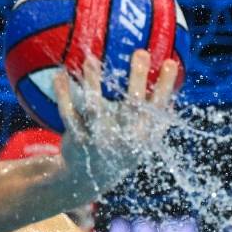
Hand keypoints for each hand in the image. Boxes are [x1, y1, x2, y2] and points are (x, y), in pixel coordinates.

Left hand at [47, 50, 178, 201]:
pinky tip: (60, 74)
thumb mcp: (140, 141)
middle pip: (133, 106)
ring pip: (95, 108)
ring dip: (93, 82)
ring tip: (91, 59)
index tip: (170, 62)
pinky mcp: (76, 140)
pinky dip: (63, 94)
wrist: (86, 179)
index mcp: (142, 137)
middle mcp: (123, 140)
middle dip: (138, 79)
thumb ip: (154, 118)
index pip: (158, 109)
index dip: (166, 86)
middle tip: (140, 52)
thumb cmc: (118, 151)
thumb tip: (171, 86)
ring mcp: (98, 140)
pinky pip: (68, 114)